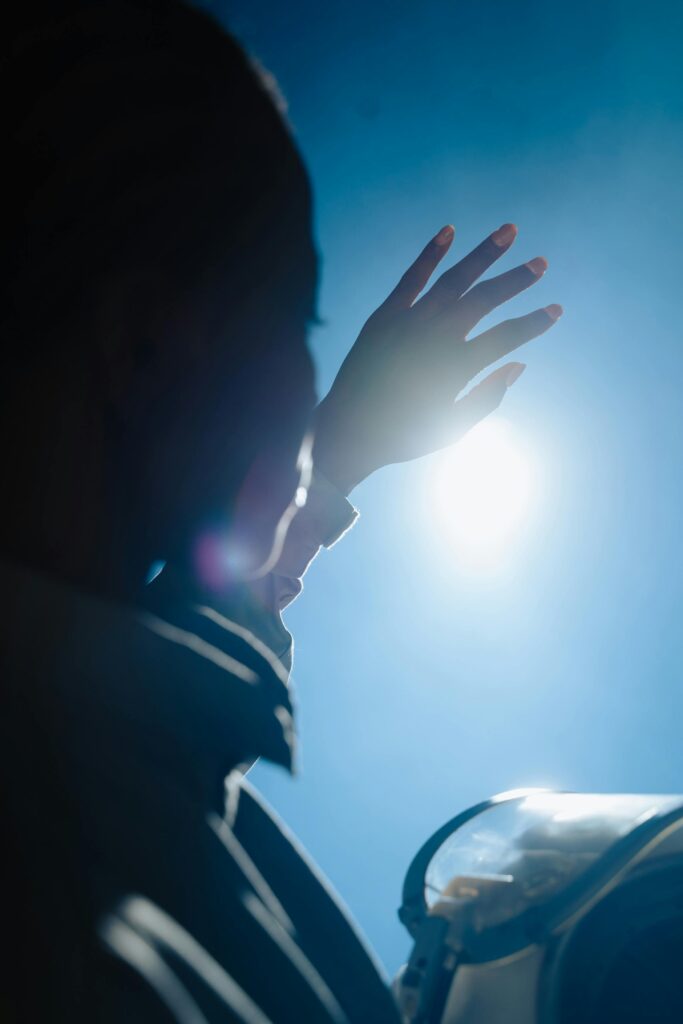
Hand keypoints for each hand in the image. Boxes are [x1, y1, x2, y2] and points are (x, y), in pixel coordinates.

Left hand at [313, 222, 562, 493]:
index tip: (556, 310)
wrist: (347, 432)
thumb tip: (519, 366)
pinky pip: (411, 278)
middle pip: (484, 299)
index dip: (534, 324)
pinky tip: (450, 231)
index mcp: (455, 370)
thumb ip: (487, 399)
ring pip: (453, 279)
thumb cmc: (403, 435)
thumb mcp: (451, 428)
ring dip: (483, 254)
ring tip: (510, 231)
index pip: (506, 338)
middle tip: (542, 263)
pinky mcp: (385, 316)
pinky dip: (431, 253)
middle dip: (516, 279)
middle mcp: (434, 339)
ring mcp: (408, 323)